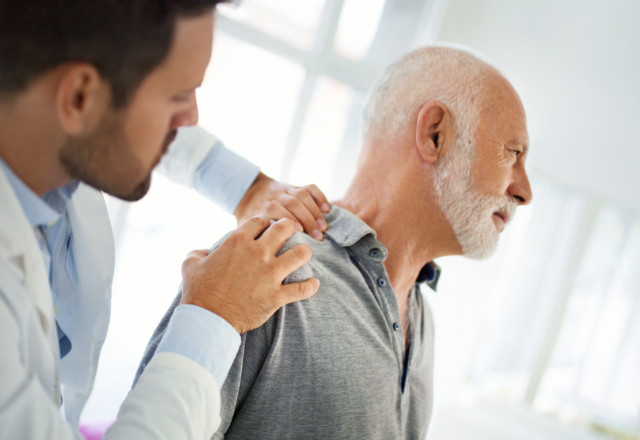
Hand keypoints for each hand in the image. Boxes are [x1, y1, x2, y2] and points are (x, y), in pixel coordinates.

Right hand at [180, 216, 318, 333]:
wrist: (208, 319)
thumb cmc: (198, 291)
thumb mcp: (190, 264)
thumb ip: (198, 252)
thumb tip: (204, 252)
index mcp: (238, 242)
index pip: (261, 220)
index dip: (265, 222)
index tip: (267, 228)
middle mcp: (257, 253)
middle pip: (285, 228)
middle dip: (290, 228)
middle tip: (290, 234)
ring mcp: (270, 274)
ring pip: (301, 254)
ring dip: (304, 252)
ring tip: (304, 255)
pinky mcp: (277, 296)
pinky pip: (302, 289)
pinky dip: (311, 286)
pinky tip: (313, 283)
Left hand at [234, 172, 330, 239]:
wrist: (249, 193)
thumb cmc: (250, 219)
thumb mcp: (245, 228)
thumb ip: (251, 239)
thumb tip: (259, 258)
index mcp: (261, 207)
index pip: (276, 209)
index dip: (289, 219)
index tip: (299, 233)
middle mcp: (274, 196)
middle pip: (293, 203)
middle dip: (308, 219)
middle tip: (318, 237)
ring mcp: (286, 190)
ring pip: (302, 195)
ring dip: (315, 211)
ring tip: (323, 228)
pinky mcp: (295, 186)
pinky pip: (309, 187)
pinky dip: (320, 196)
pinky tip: (327, 209)